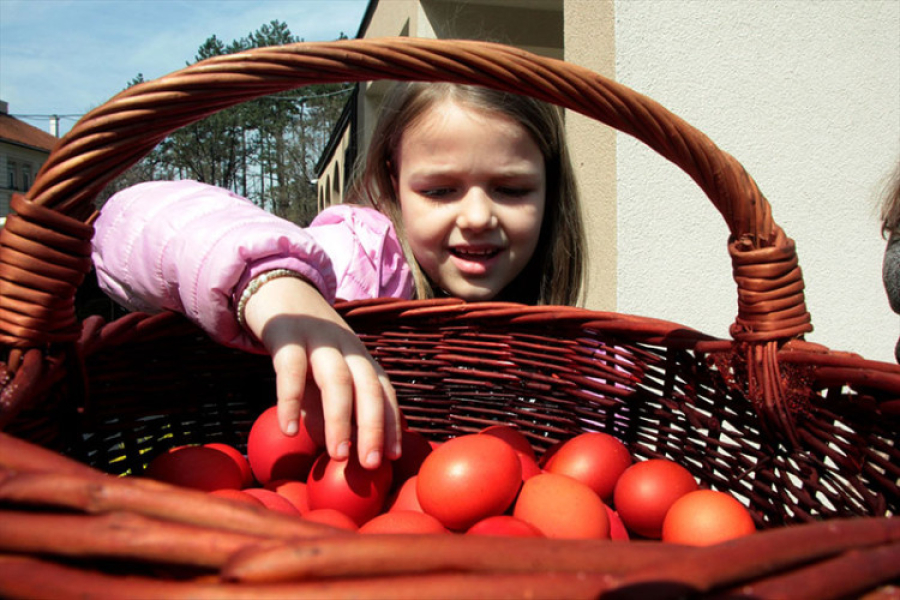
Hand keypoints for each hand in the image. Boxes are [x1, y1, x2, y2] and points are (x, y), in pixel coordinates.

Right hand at [243, 275, 401, 468]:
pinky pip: (291, 370)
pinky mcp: (287, 336)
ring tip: (339, 455)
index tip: (394, 456)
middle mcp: (348, 348)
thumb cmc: (306, 349)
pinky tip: (288, 430)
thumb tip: (341, 453)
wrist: (279, 293)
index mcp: (362, 358)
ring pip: (337, 380)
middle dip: (374, 427)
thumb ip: (331, 410)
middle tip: (372, 464)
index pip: (384, 392)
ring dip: (340, 419)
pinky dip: (291, 401)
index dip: (391, 423)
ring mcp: (319, 339)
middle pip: (369, 387)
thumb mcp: (323, 380)